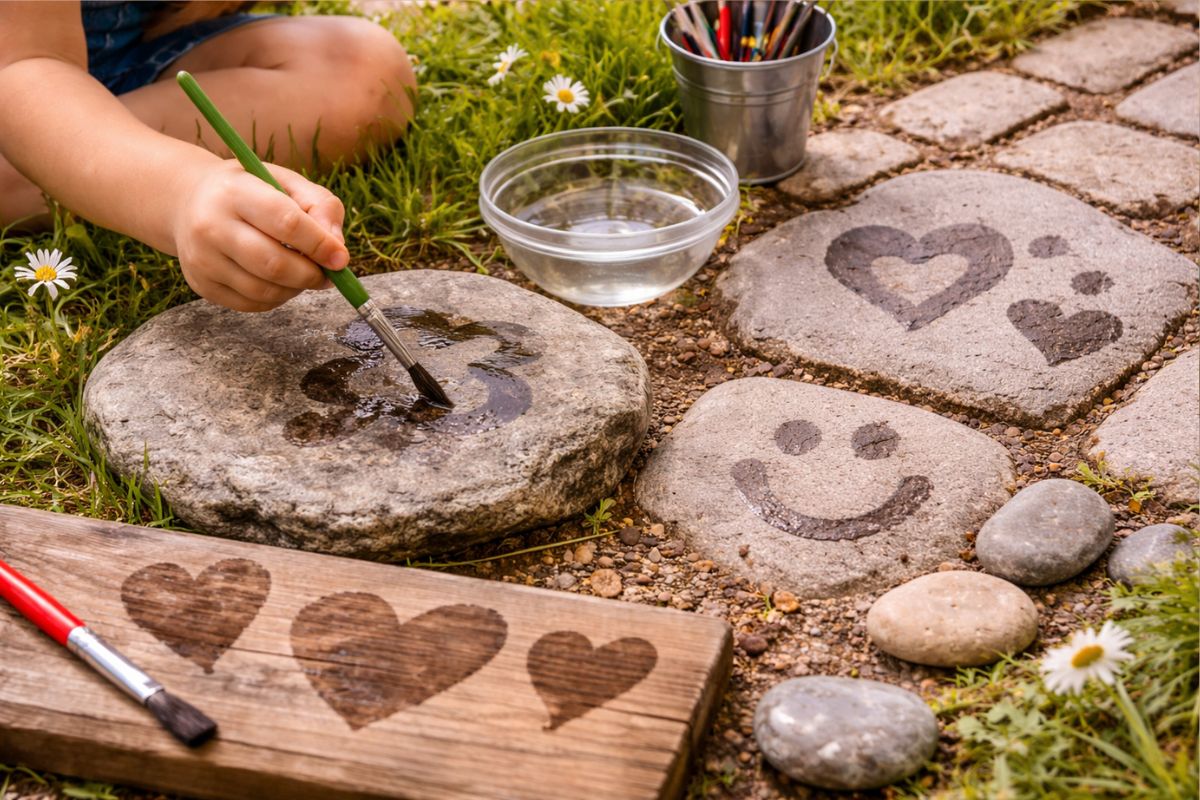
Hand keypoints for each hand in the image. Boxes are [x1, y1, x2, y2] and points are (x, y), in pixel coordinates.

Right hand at [171, 160, 348, 311]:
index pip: (286, 223)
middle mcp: (210, 226)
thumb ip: (321, 207)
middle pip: (274, 264)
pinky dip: (277, 298)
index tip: (341, 259)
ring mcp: (202, 258)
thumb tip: (337, 251)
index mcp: (234, 192)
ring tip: (304, 274)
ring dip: (296, 289)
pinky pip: (252, 304)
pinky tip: (280, 281)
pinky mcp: (201, 284)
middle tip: (328, 274)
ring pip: (264, 290)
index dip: (320, 245)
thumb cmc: (252, 191)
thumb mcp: (287, 183)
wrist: (190, 201)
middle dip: (311, 275)